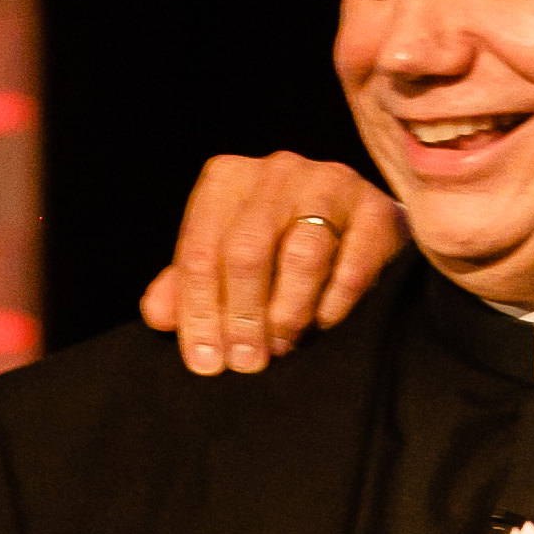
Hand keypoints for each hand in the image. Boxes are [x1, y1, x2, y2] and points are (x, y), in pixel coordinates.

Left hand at [138, 153, 406, 374]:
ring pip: (302, 254)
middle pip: (246, 251)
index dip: (198, 312)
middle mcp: (276, 171)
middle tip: (247, 362)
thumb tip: (157, 317)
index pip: (199, 251)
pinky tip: (323, 325)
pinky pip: (352, 263)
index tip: (207, 362)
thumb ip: (186, 287)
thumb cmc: (276, 248)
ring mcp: (330, 182)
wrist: (356, 228)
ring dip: (288, 311)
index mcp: (227, 179)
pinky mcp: (377, 208)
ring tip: (282, 346)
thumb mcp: (224, 262)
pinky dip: (335, 301)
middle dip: (242, 316)